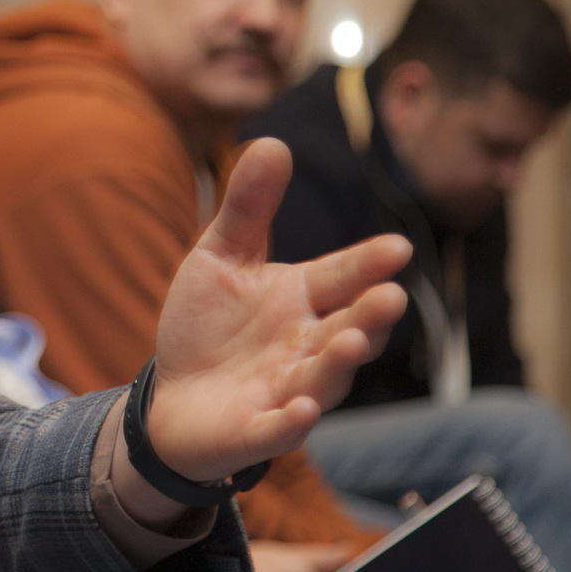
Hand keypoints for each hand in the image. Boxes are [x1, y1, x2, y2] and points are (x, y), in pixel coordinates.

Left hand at [142, 139, 409, 487]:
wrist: (172, 398)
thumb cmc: (207, 326)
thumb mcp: (220, 257)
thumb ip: (248, 208)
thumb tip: (274, 141)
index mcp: (304, 298)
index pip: (344, 276)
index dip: (369, 265)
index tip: (398, 248)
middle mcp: (308, 345)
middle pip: (348, 328)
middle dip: (370, 314)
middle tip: (391, 296)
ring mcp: (289, 390)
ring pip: (324, 378)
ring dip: (340, 363)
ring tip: (353, 340)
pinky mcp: (259, 430)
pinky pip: (281, 428)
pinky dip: (293, 422)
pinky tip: (303, 410)